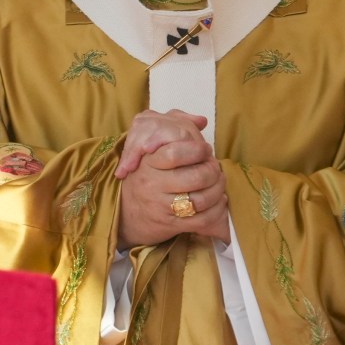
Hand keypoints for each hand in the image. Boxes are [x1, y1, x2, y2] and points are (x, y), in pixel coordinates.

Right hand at [116, 109, 230, 245]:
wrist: (126, 215)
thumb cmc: (144, 177)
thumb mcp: (150, 149)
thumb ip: (174, 126)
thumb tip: (201, 120)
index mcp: (147, 162)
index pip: (176, 153)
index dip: (198, 150)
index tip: (204, 150)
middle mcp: (152, 184)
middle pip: (197, 177)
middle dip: (213, 171)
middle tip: (214, 168)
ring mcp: (161, 205)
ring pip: (202, 199)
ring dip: (218, 191)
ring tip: (218, 184)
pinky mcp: (170, 224)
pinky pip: (202, 220)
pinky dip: (216, 212)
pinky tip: (218, 202)